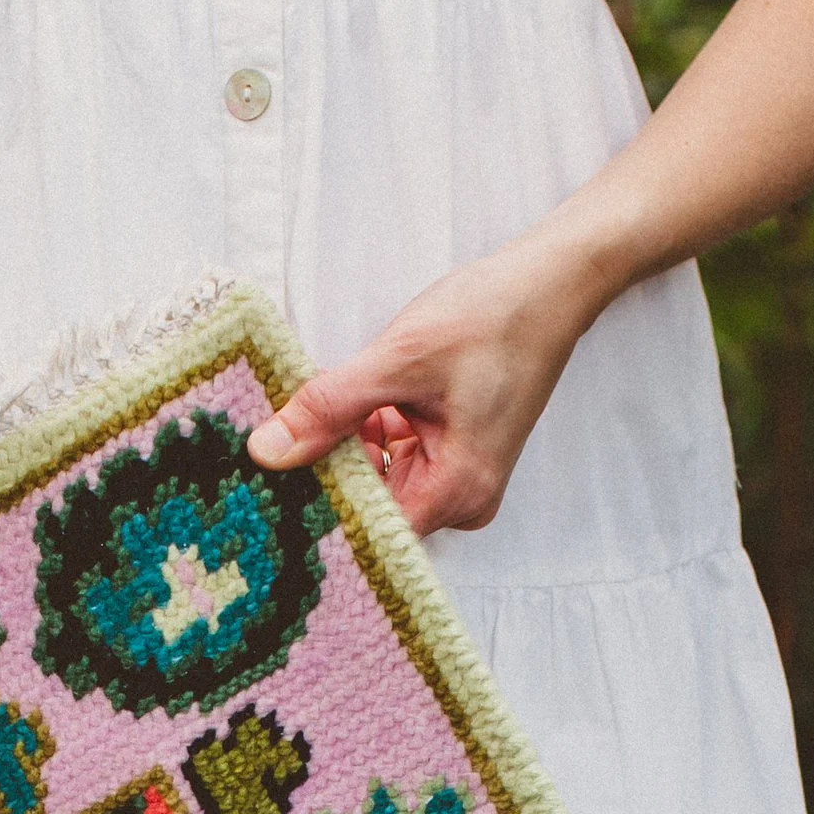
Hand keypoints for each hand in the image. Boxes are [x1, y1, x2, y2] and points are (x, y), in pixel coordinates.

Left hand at [248, 235, 600, 536]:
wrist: (548, 285)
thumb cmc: (493, 318)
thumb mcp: (398, 360)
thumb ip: (329, 408)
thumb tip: (266, 451)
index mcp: (457, 491)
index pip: (368, 527)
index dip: (316, 507)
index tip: (265, 489)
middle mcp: (462, 500)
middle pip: (370, 507)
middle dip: (324, 472)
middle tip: (266, 450)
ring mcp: (457, 480)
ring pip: (375, 480)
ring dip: (342, 447)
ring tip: (304, 415)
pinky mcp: (450, 456)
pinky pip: (392, 458)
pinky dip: (365, 432)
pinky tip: (344, 405)